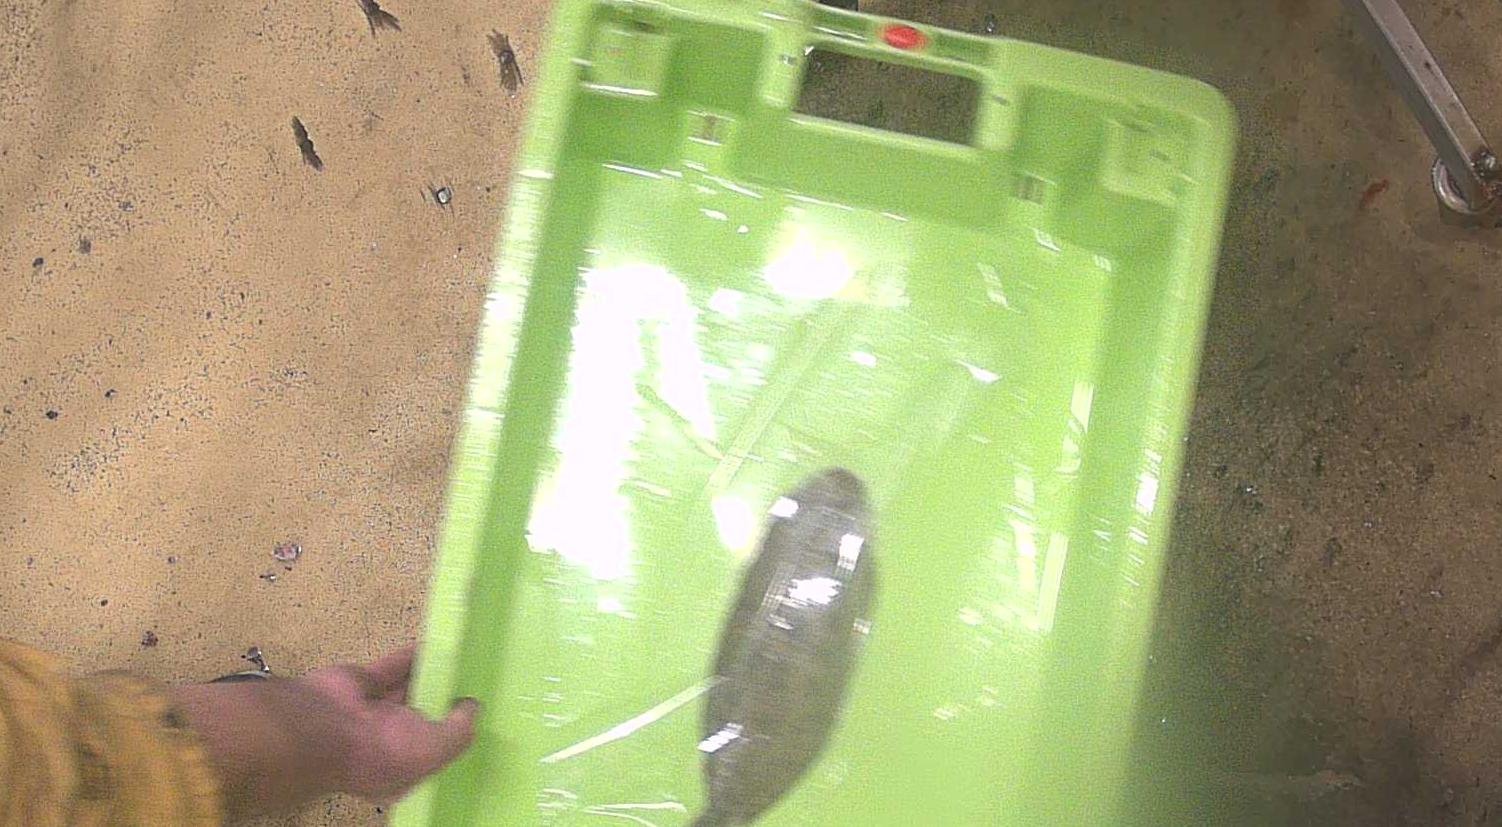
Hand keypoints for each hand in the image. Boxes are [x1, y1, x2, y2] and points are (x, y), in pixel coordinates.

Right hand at [171, 646, 477, 821]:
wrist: (320, 725)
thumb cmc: (380, 749)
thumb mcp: (433, 750)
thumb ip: (459, 731)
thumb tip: (472, 708)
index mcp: (400, 768)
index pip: (432, 753)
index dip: (452, 736)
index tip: (475, 716)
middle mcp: (386, 741)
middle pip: (421, 718)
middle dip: (443, 702)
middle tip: (473, 679)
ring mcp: (373, 711)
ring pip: (409, 689)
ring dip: (431, 675)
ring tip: (461, 658)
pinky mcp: (364, 682)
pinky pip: (394, 667)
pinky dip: (413, 655)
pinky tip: (436, 644)